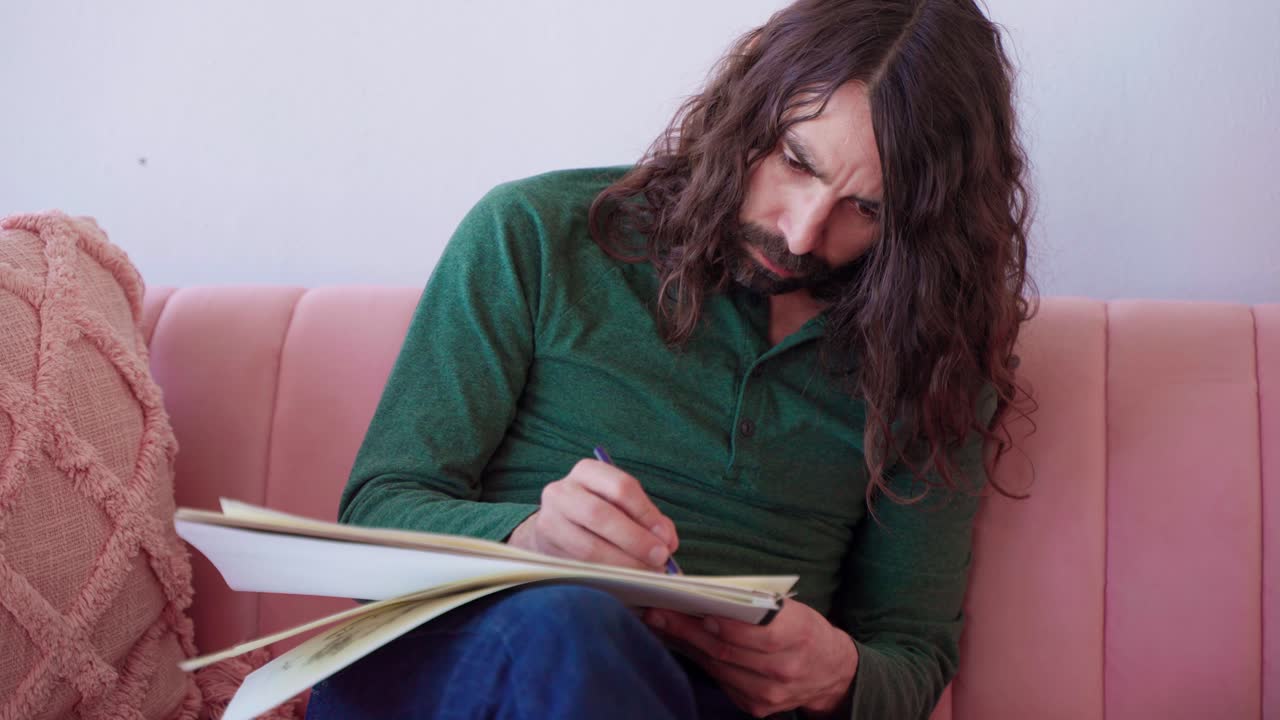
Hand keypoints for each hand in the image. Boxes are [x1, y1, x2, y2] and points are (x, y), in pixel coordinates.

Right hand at [507, 458, 677, 571]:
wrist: (554, 529)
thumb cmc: (598, 516)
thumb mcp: (621, 506)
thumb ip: (649, 519)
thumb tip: (667, 541)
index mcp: (587, 471)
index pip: (621, 487)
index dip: (647, 514)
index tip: (666, 538)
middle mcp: (562, 491)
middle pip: (601, 514)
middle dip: (636, 540)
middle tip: (660, 558)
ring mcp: (549, 521)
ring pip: (588, 546)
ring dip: (623, 563)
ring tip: (646, 572)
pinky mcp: (545, 550)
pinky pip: (579, 567)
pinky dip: (607, 575)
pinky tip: (624, 579)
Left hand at [643, 600, 857, 717]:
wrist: (830, 673)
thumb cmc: (806, 632)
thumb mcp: (793, 611)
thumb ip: (758, 606)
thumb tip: (710, 596)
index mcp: (798, 636)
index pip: (756, 633)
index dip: (724, 623)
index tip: (695, 609)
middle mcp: (784, 668)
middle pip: (728, 651)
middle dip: (689, 630)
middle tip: (659, 612)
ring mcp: (769, 693)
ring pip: (719, 667)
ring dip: (688, 645)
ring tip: (664, 625)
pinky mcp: (757, 707)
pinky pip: (722, 681)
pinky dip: (702, 661)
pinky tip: (686, 645)